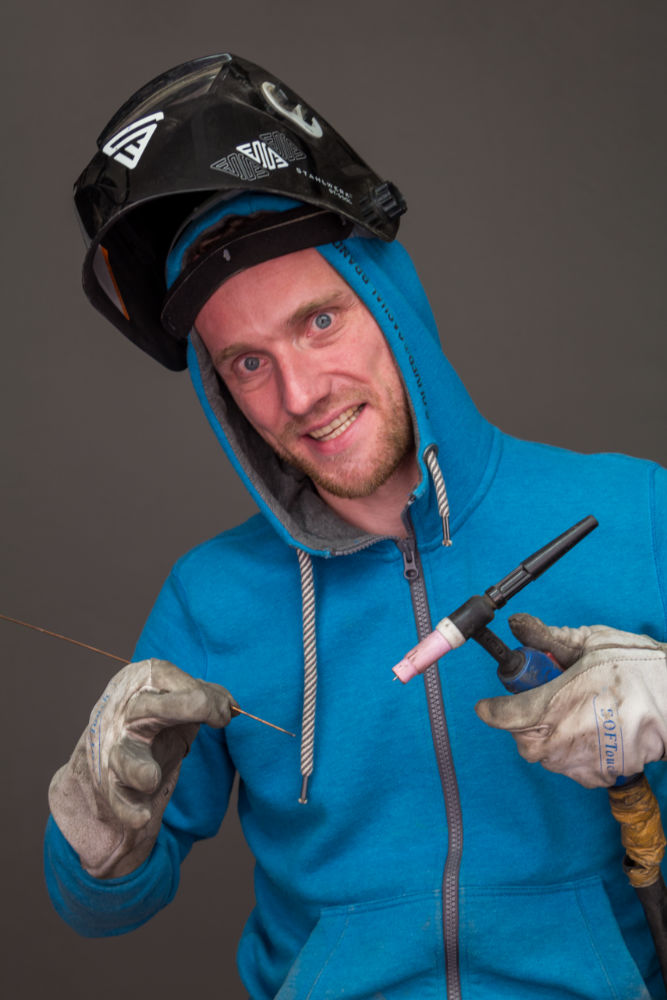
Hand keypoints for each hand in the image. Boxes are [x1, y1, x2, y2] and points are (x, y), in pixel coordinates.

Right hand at [49, 659, 235, 877]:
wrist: (110, 752)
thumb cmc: (155, 715)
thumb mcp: (179, 697)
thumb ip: (208, 695)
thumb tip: (232, 707)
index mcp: (140, 680)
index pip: (172, 678)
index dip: (208, 697)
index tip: (225, 715)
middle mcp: (121, 711)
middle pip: (146, 707)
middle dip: (187, 707)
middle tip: (221, 719)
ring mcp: (113, 748)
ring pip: (123, 756)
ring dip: (137, 769)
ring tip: (149, 779)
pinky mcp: (109, 782)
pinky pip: (118, 797)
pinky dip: (129, 808)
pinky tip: (142, 816)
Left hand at [475, 614, 666, 786]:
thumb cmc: (639, 667)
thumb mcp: (591, 643)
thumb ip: (549, 638)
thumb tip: (518, 625)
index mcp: (557, 704)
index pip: (506, 716)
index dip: (493, 710)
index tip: (487, 706)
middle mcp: (566, 738)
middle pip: (524, 743)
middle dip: (525, 725)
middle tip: (542, 703)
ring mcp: (585, 760)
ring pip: (548, 758)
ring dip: (550, 740)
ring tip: (573, 715)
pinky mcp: (603, 774)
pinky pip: (574, 768)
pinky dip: (574, 753)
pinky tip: (591, 731)